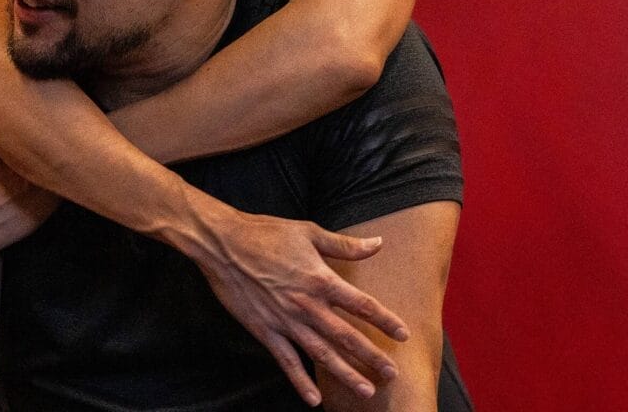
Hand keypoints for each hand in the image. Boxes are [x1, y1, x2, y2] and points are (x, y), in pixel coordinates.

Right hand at [191, 207, 408, 406]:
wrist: (224, 244)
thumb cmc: (267, 233)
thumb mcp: (308, 231)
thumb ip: (344, 244)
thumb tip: (378, 243)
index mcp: (320, 279)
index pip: (361, 304)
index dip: (385, 320)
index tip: (402, 334)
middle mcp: (307, 305)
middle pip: (347, 336)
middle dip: (371, 357)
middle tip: (392, 374)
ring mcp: (285, 321)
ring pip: (322, 354)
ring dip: (345, 374)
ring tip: (366, 391)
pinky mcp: (265, 330)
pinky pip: (286, 361)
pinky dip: (300, 382)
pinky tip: (313, 400)